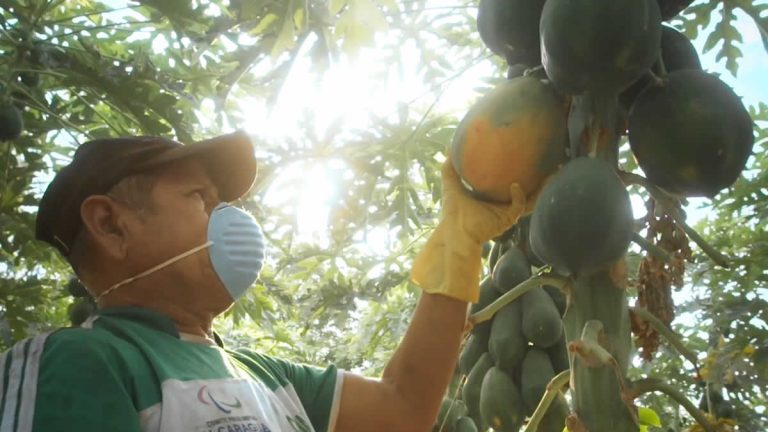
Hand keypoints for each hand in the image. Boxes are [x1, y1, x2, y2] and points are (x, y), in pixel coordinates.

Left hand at [411, 158, 536, 302]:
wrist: (454, 232)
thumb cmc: (453, 211)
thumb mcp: (451, 183)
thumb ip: (450, 167)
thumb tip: (450, 146)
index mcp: (491, 194)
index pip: (509, 180)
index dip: (519, 169)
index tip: (526, 154)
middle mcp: (502, 202)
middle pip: (526, 188)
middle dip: (538, 178)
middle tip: (548, 163)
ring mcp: (506, 212)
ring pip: (530, 199)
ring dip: (540, 188)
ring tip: (551, 174)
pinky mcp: (507, 219)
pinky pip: (519, 206)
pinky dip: (519, 196)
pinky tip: (515, 186)